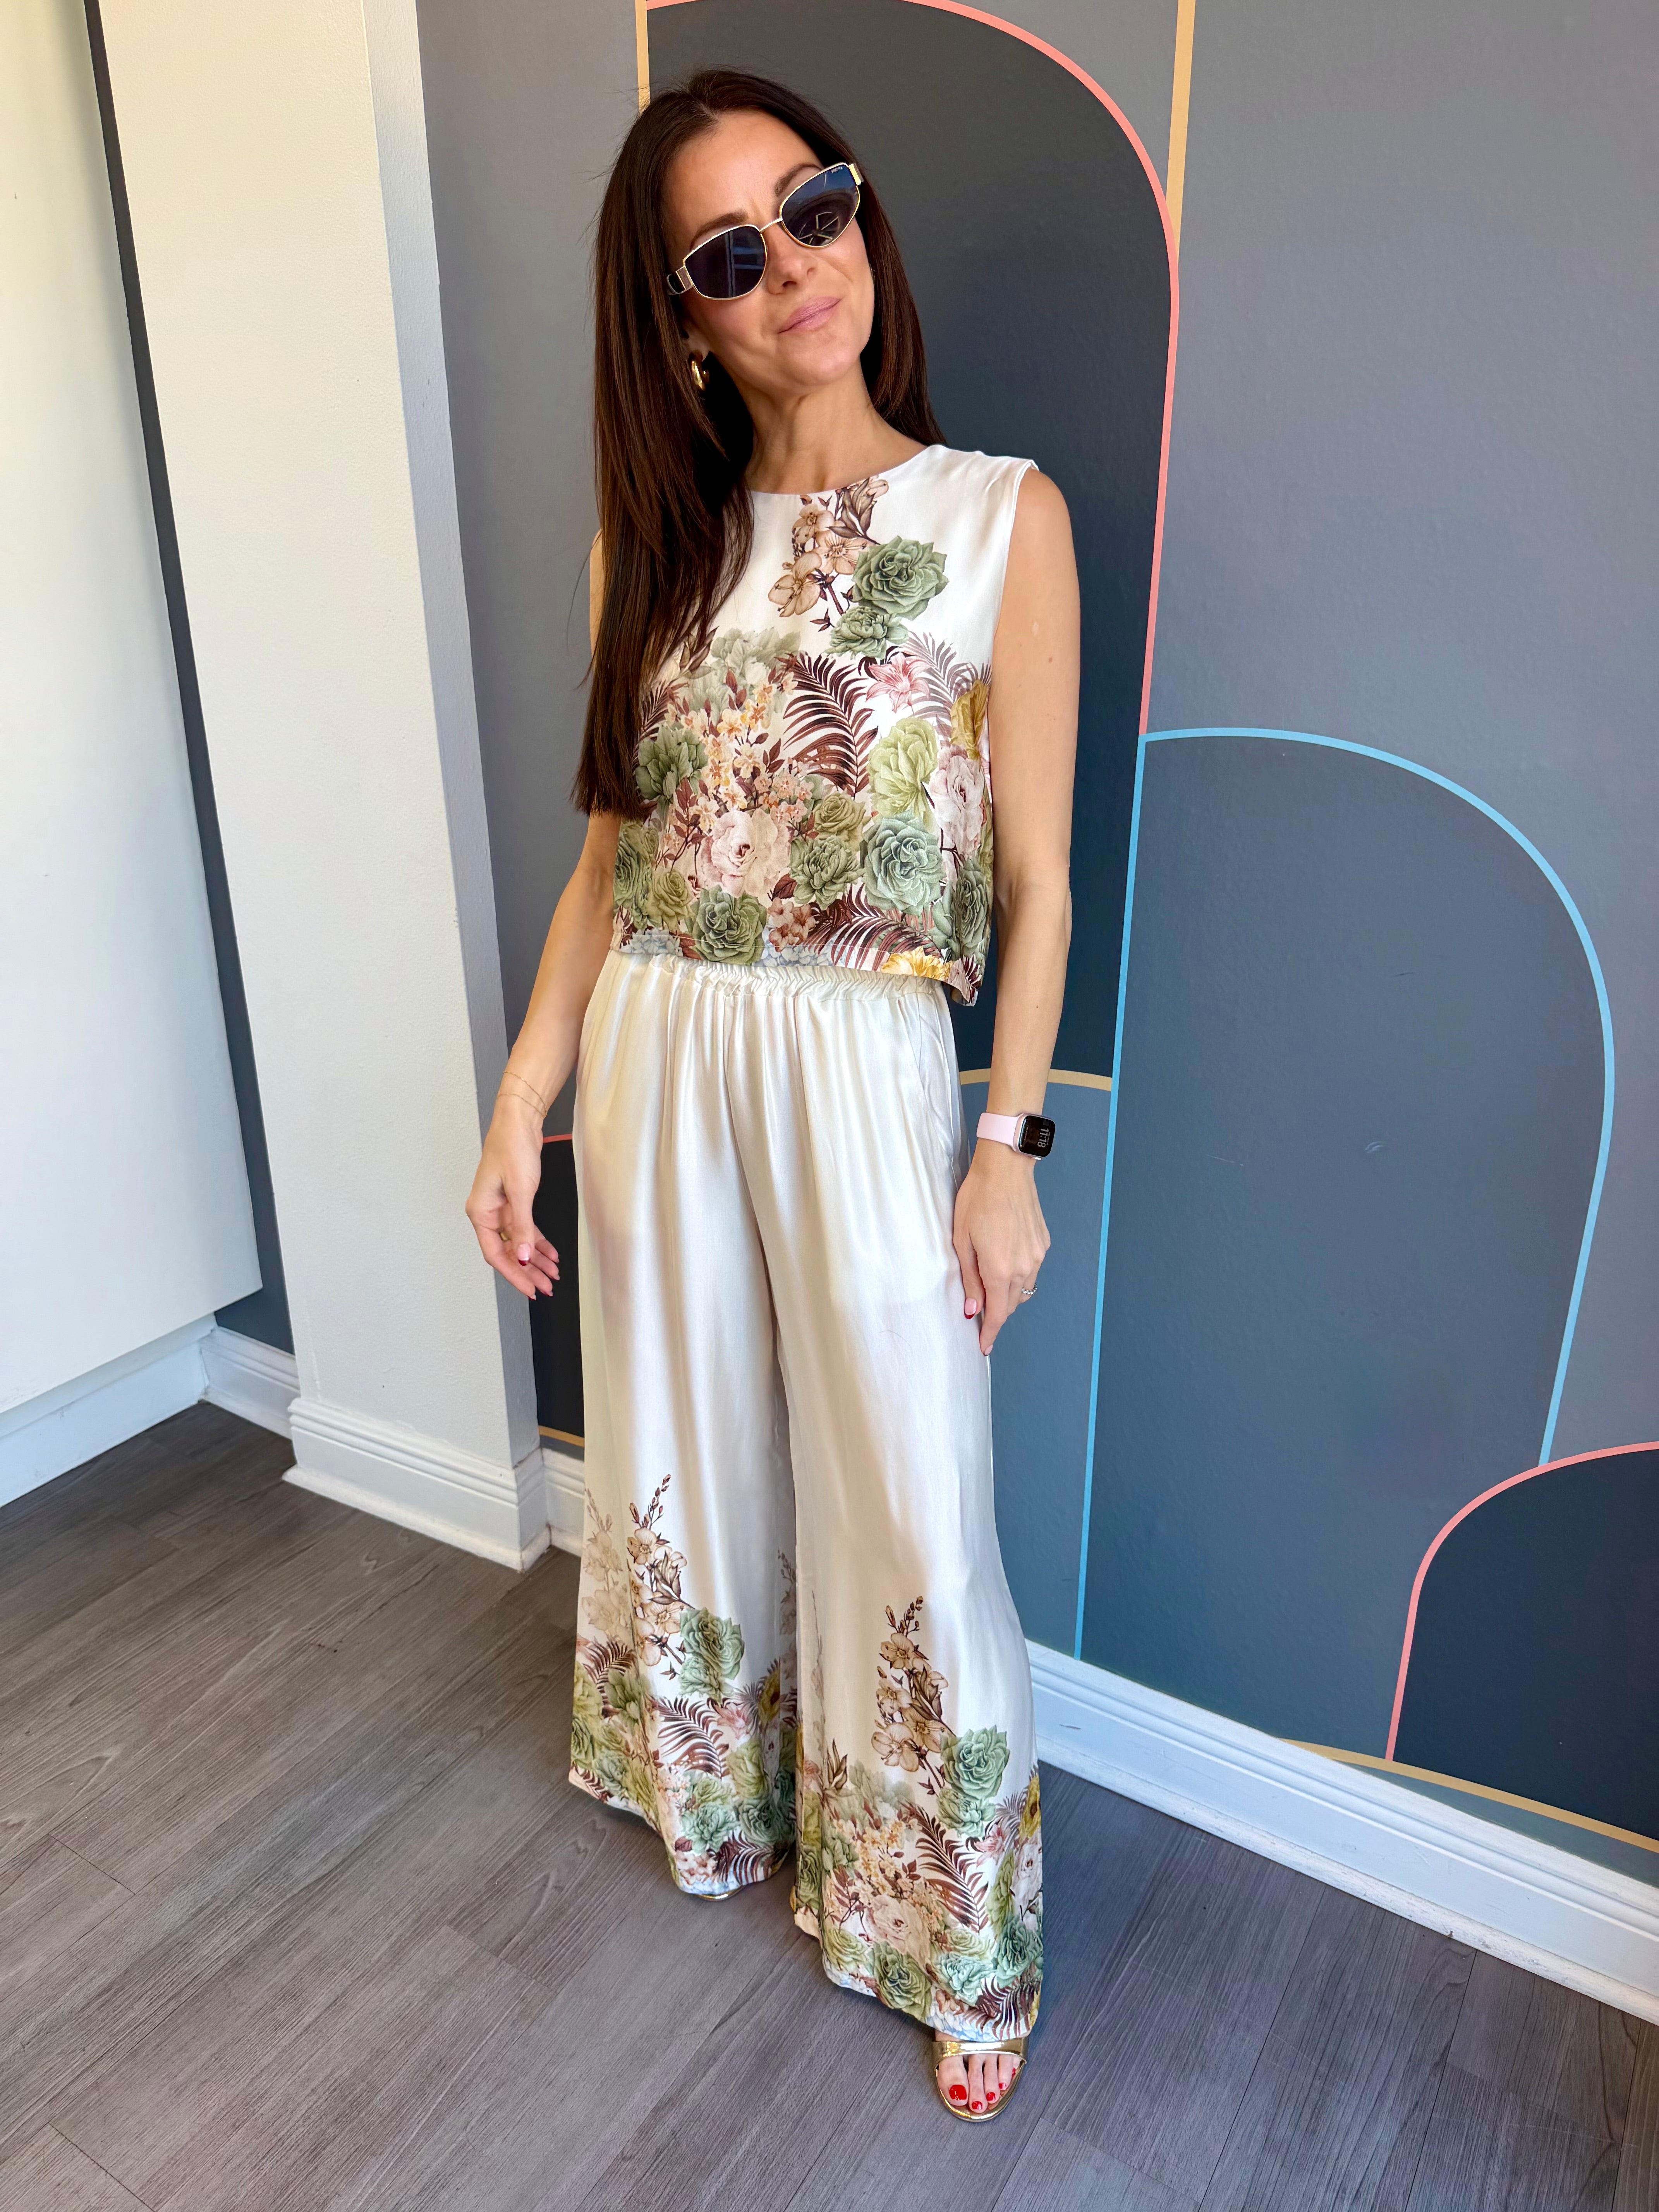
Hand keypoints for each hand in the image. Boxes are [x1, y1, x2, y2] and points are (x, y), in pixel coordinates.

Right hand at [466, 1098, 559, 1298]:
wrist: (519, 1122)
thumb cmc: (512, 1148)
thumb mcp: (521, 1191)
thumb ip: (522, 1227)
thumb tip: (523, 1257)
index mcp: (481, 1213)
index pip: (496, 1254)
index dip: (514, 1274)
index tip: (531, 1288)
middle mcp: (487, 1213)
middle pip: (508, 1252)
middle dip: (528, 1271)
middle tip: (547, 1287)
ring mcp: (500, 1208)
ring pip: (518, 1243)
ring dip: (535, 1259)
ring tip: (553, 1274)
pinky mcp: (513, 1201)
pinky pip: (524, 1228)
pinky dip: (537, 1241)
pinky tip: (550, 1254)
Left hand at [952, 1141, 1050, 1353]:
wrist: (1006, 1168)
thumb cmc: (977, 1198)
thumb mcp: (962, 1240)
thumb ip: (970, 1279)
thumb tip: (973, 1309)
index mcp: (1000, 1269)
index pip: (997, 1314)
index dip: (990, 1333)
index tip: (984, 1347)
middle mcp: (1024, 1266)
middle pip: (1011, 1305)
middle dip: (996, 1314)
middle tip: (980, 1315)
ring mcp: (1037, 1254)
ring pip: (1023, 1289)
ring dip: (1008, 1294)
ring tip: (991, 1285)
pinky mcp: (1043, 1242)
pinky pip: (1032, 1269)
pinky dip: (1019, 1274)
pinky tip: (1005, 1260)